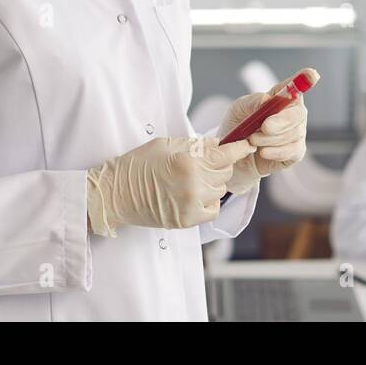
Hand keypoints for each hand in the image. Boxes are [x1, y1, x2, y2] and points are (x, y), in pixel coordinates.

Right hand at [86, 136, 255, 235]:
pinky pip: (212, 209)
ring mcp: (191, 204)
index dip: (239, 148)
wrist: (116, 194)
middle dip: (219, 165)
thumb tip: (218, 145)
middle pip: (225, 172)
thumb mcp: (166, 144)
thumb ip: (195, 145)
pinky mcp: (188, 220)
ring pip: (220, 190)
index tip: (248, 145)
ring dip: (212, 183)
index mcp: (188, 161)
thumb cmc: (138, 165)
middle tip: (202, 163)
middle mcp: (194, 183)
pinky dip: (208, 201)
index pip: (226, 155)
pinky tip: (193, 194)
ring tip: (191, 179)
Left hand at [218, 87, 308, 194]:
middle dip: (281, 121)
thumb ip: (252, 102)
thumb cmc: (238, 124)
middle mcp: (293, 113)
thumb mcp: (238, 109)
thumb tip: (266, 99)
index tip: (311, 74)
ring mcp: (297, 133)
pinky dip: (277, 152)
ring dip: (271, 139)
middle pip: (298, 114)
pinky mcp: (295, 152)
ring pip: (293, 134)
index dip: (305, 79)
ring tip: (252, 140)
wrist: (234, 153)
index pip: (296, 86)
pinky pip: (293, 151)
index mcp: (281, 96)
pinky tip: (263, 152)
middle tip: (264, 127)